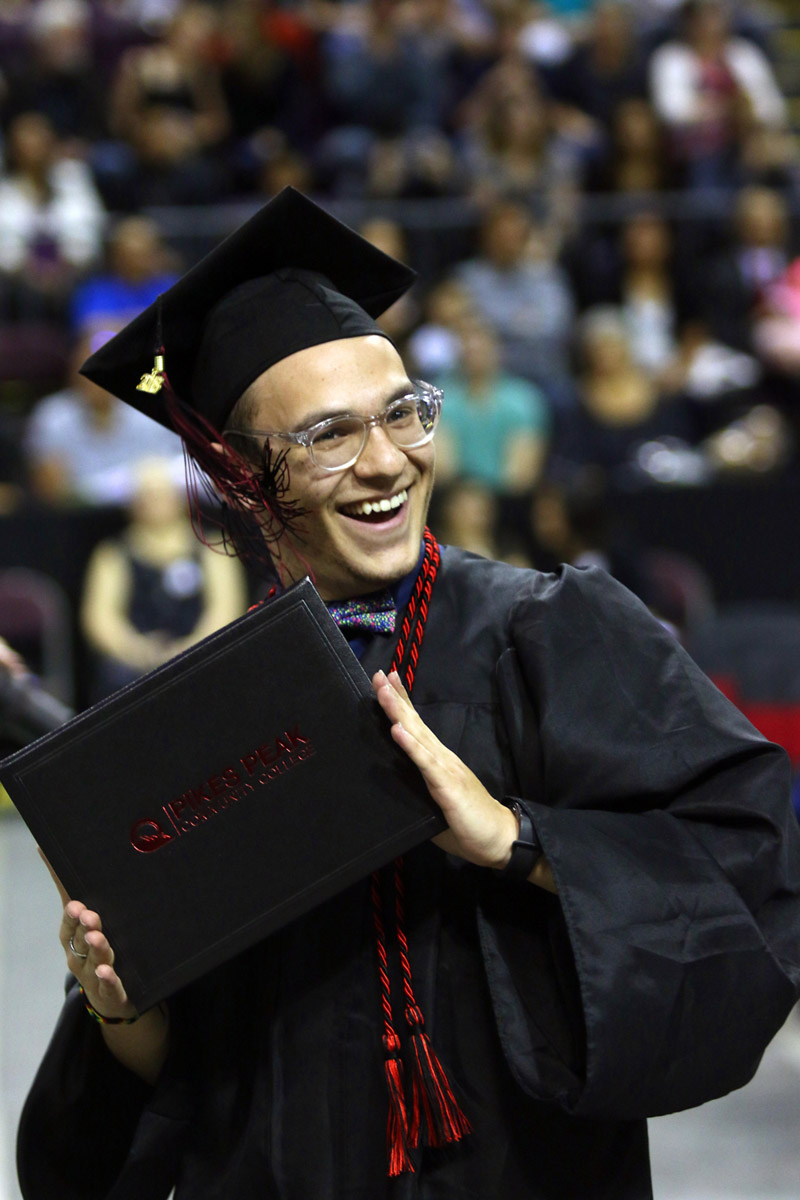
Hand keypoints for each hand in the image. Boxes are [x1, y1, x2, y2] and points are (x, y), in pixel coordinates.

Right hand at [40, 848, 138, 1020]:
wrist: (108, 995)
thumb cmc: (93, 948)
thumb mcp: (82, 919)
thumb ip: (66, 886)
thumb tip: (43, 846)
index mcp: (73, 936)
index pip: (70, 922)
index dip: (72, 914)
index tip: (76, 904)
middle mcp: (80, 955)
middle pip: (80, 940)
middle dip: (84, 927)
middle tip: (89, 915)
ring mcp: (93, 974)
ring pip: (95, 960)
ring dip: (97, 948)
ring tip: (98, 937)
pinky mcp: (110, 991)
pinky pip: (108, 986)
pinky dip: (107, 979)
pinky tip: (106, 972)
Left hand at [372, 670, 517, 868]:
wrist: (499, 838)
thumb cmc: (467, 824)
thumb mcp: (435, 804)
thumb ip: (419, 792)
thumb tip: (396, 789)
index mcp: (438, 761)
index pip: (417, 727)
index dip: (402, 703)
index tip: (386, 681)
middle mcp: (442, 758)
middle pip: (414, 722)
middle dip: (395, 698)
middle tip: (378, 675)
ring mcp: (445, 768)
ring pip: (418, 735)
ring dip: (399, 713)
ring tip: (384, 692)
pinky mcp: (447, 784)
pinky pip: (425, 763)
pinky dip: (410, 745)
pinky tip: (398, 731)